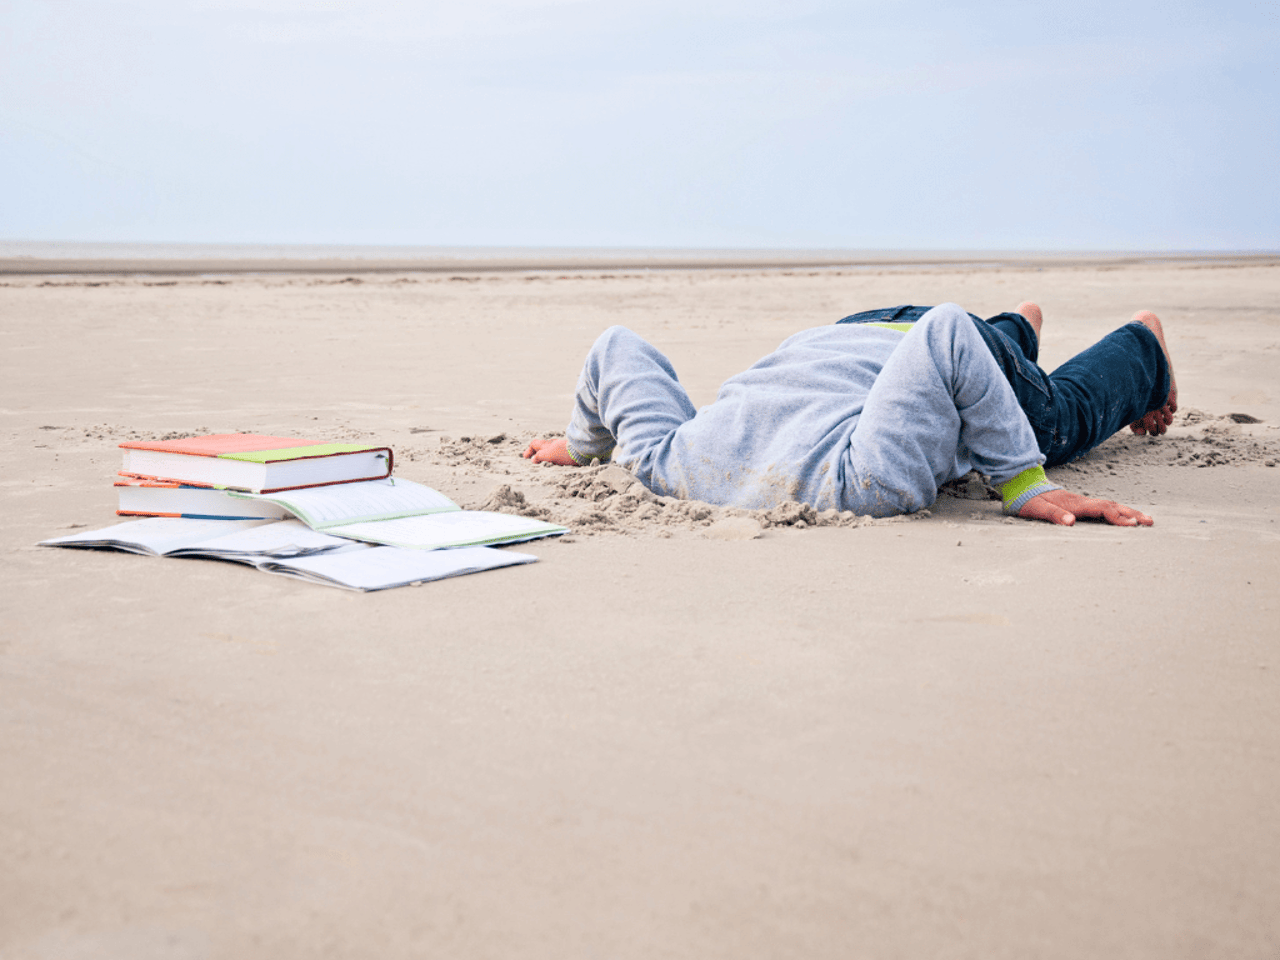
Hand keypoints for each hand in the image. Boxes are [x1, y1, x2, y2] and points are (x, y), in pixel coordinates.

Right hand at [522, 437, 577, 465]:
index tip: (525, 457)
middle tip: (532, 460)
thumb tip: (533, 459)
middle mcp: (553, 445)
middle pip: (542, 447)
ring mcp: (561, 448)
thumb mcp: (549, 455)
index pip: (534, 444)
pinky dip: (552, 458)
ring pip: (549, 451)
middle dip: (536, 453)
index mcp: (547, 444)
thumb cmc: (565, 453)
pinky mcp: (567, 453)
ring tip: (543, 463)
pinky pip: (557, 455)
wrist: (582, 452)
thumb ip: (540, 456)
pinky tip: (555, 464)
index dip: (529, 450)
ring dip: (544, 456)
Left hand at [1018, 488, 1152, 526]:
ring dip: (1128, 512)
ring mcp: (1082, 502)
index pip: (1102, 509)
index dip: (1117, 517)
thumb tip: (1071, 522)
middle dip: (1131, 514)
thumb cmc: (1029, 500)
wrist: (1022, 485)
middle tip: (1150, 522)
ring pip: (1110, 505)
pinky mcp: (1081, 504)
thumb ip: (1054, 515)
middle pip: (1112, 506)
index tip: (1132, 524)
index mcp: (1075, 503)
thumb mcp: (1037, 509)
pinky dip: (1118, 511)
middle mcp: (1082, 501)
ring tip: (1145, 519)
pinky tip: (1124, 517)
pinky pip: (1104, 507)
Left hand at [1130, 383, 1177, 435]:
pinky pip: (1174, 409)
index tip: (1153, 432)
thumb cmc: (1138, 394)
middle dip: (1162, 431)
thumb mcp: (1133, 406)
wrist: (1148, 374)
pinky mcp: (1170, 395)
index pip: (1149, 427)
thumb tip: (1143, 433)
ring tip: (1166, 422)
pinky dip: (1172, 411)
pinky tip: (1169, 410)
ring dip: (1168, 422)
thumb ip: (1135, 422)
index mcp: (1142, 409)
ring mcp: (1162, 401)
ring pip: (1169, 419)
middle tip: (1161, 432)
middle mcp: (1153, 406)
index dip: (1153, 432)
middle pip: (1161, 426)